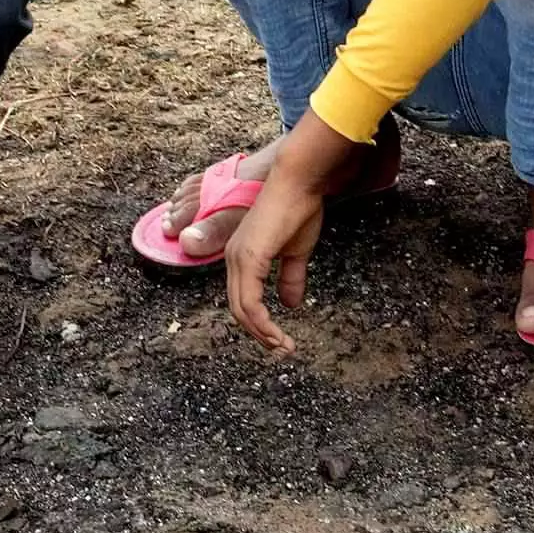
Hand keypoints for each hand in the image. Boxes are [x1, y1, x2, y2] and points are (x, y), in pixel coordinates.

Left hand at [224, 160, 327, 354]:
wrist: (299, 182)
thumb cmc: (298, 209)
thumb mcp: (296, 252)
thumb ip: (290, 278)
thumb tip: (291, 304)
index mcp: (242, 258)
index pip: (243, 299)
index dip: (259, 323)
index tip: (280, 339)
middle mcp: (233, 259)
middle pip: (239, 310)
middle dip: (261, 335)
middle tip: (282, 350)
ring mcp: (238, 259)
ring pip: (242, 310)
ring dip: (263, 333)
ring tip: (283, 347)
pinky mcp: (249, 258)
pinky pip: (250, 301)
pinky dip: (262, 322)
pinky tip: (275, 333)